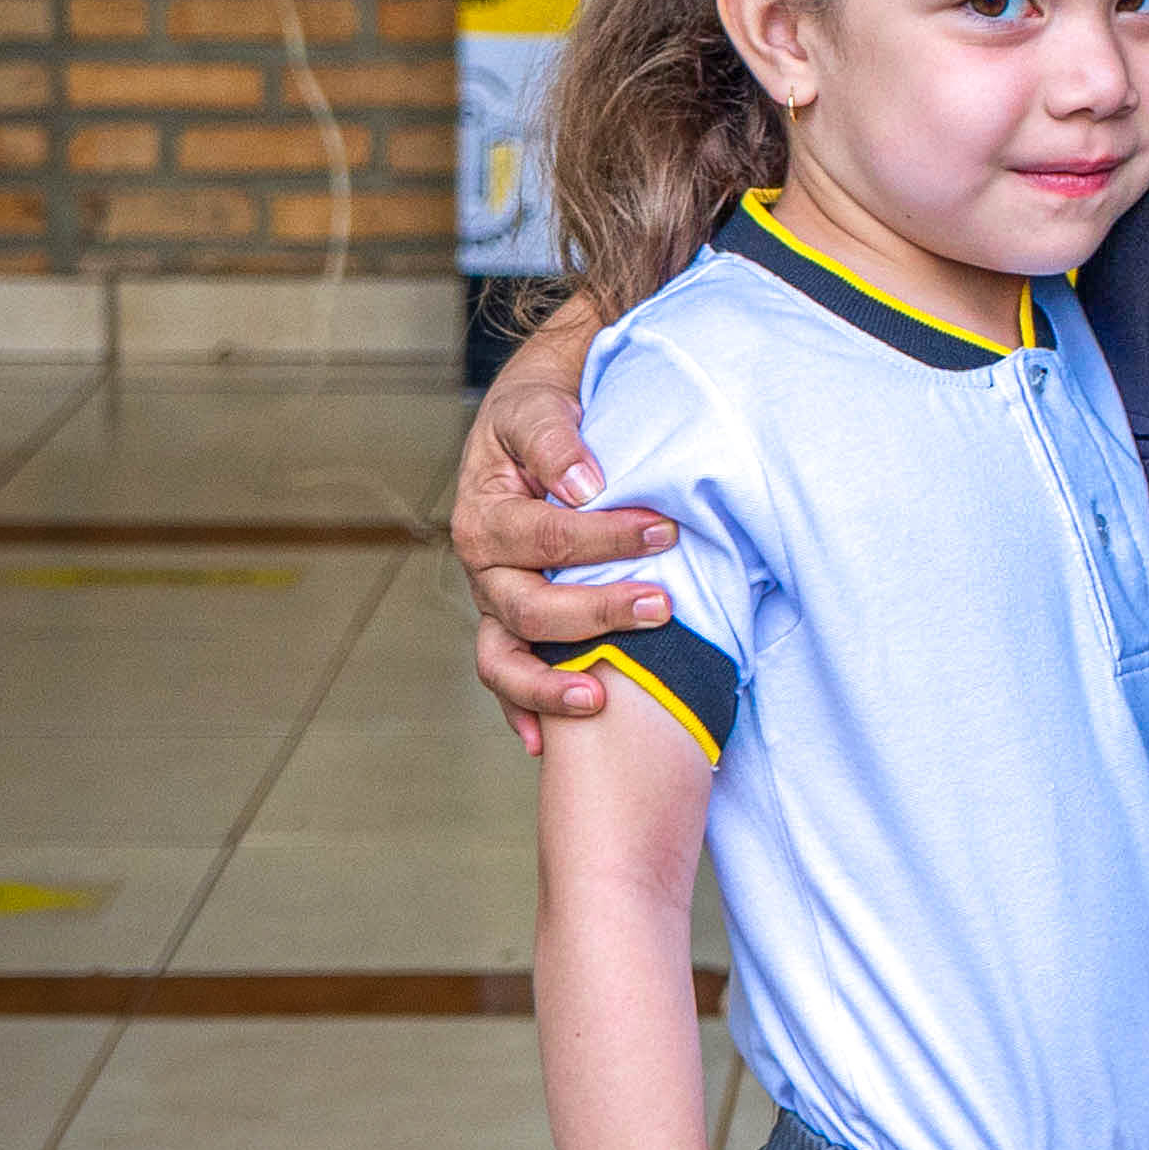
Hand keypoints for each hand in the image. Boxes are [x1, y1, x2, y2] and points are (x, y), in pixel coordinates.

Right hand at [450, 302, 675, 751]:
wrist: (537, 409)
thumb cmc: (543, 407)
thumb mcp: (541, 404)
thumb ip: (557, 439)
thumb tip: (586, 483)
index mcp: (485, 512)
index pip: (544, 537)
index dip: (604, 538)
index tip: (666, 531)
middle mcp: (483, 565)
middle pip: (530, 607)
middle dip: (597, 612)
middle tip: (665, 605)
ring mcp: (495, 600)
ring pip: (507, 657)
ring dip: (553, 681)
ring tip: (602, 696)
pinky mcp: (513, 622)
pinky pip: (507, 675)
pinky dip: (522, 710)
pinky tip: (543, 745)